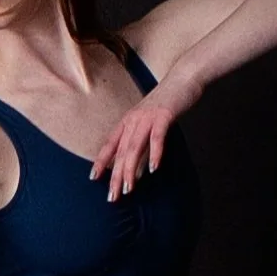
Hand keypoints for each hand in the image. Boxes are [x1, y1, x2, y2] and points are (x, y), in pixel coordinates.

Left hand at [88, 69, 202, 202]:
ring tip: (129, 189)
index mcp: (127, 121)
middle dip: (116, 176)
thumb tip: (136, 167)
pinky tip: (154, 170)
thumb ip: (139, 142)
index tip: (93, 178)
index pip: (109, 144)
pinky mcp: (164, 115)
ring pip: (135, 147)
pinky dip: (155, 154)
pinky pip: (157, 137)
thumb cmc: (165, 103)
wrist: (183, 78)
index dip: (100, 161)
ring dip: (131, 170)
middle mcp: (133, 120)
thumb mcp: (147, 121)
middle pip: (121, 152)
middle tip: (112, 197)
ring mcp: (148, 117)